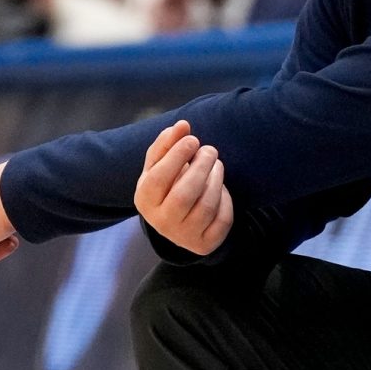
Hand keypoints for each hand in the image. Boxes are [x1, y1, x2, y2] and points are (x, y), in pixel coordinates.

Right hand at [135, 121, 233, 255]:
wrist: (176, 222)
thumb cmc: (166, 185)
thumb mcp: (159, 165)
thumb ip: (167, 144)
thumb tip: (182, 125)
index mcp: (145, 200)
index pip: (159, 178)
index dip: (177, 156)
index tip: (193, 139)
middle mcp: (162, 222)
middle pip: (184, 194)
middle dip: (201, 167)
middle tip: (210, 149)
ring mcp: (184, 236)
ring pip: (206, 206)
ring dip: (216, 180)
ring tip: (216, 164)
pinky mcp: (206, 244)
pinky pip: (222, 219)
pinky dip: (225, 199)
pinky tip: (220, 188)